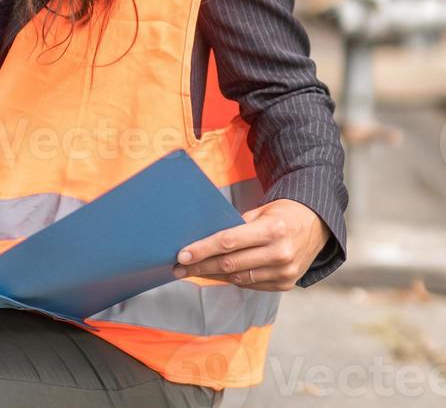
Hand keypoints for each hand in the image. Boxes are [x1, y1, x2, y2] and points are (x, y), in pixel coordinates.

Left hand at [173, 199, 331, 291]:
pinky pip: (251, 284)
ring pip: (239, 278)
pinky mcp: (286, 284)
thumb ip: (238, 225)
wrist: (317, 225)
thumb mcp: (262, 210)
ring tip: (194, 271)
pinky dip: (232, 280)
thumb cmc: (283, 213)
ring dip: (213, 275)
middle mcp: (280, 253)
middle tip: (179, 267)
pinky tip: (217, 275)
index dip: (203, 250)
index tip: (182, 254)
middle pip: (230, 264)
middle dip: (201, 266)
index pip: (229, 242)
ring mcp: (285, 272)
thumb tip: (206, 238)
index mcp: (272, 229)